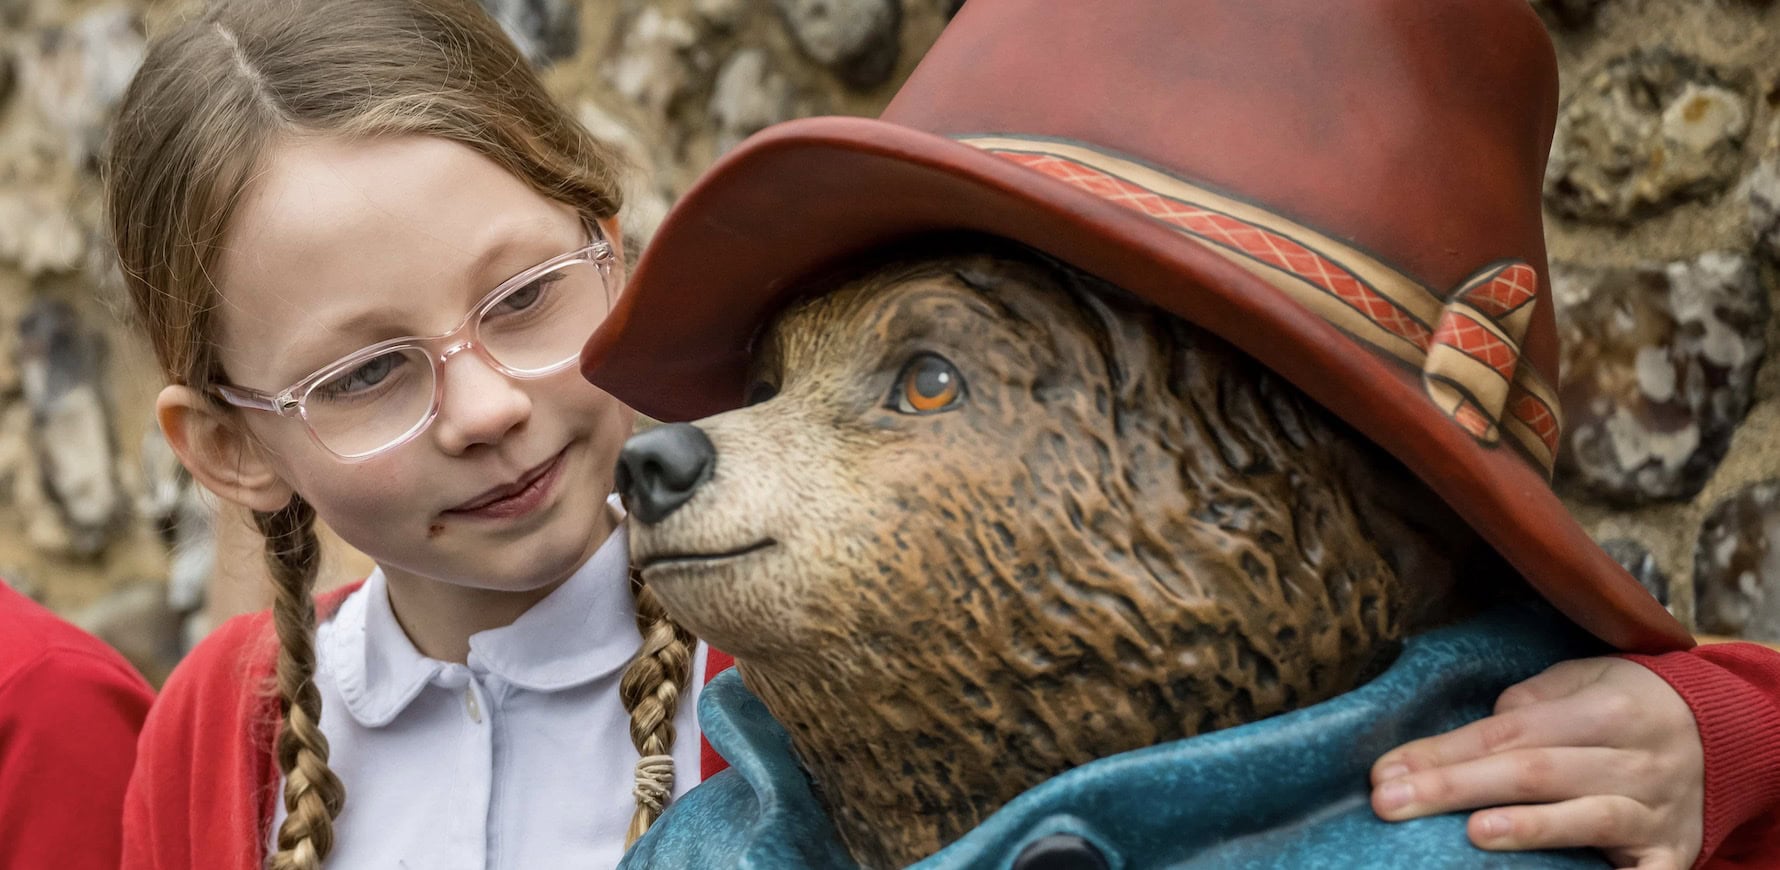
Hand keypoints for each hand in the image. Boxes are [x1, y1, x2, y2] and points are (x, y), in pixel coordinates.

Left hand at [1369, 657, 1703, 869]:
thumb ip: (1530, 701)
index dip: (1443, 752)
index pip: (1506, 733)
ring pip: (1583, 817)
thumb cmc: (1628, 708)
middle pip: (1531, 772)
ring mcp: (1653, 810)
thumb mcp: (1586, 681)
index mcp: (1605, 709)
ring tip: (1472, 831)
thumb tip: (1479, 730)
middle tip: (1390, 802)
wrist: (1725, 737)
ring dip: (1527, 827)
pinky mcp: (1668, 854)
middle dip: (1453, 787)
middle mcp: (1633, 759)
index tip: (1384, 772)